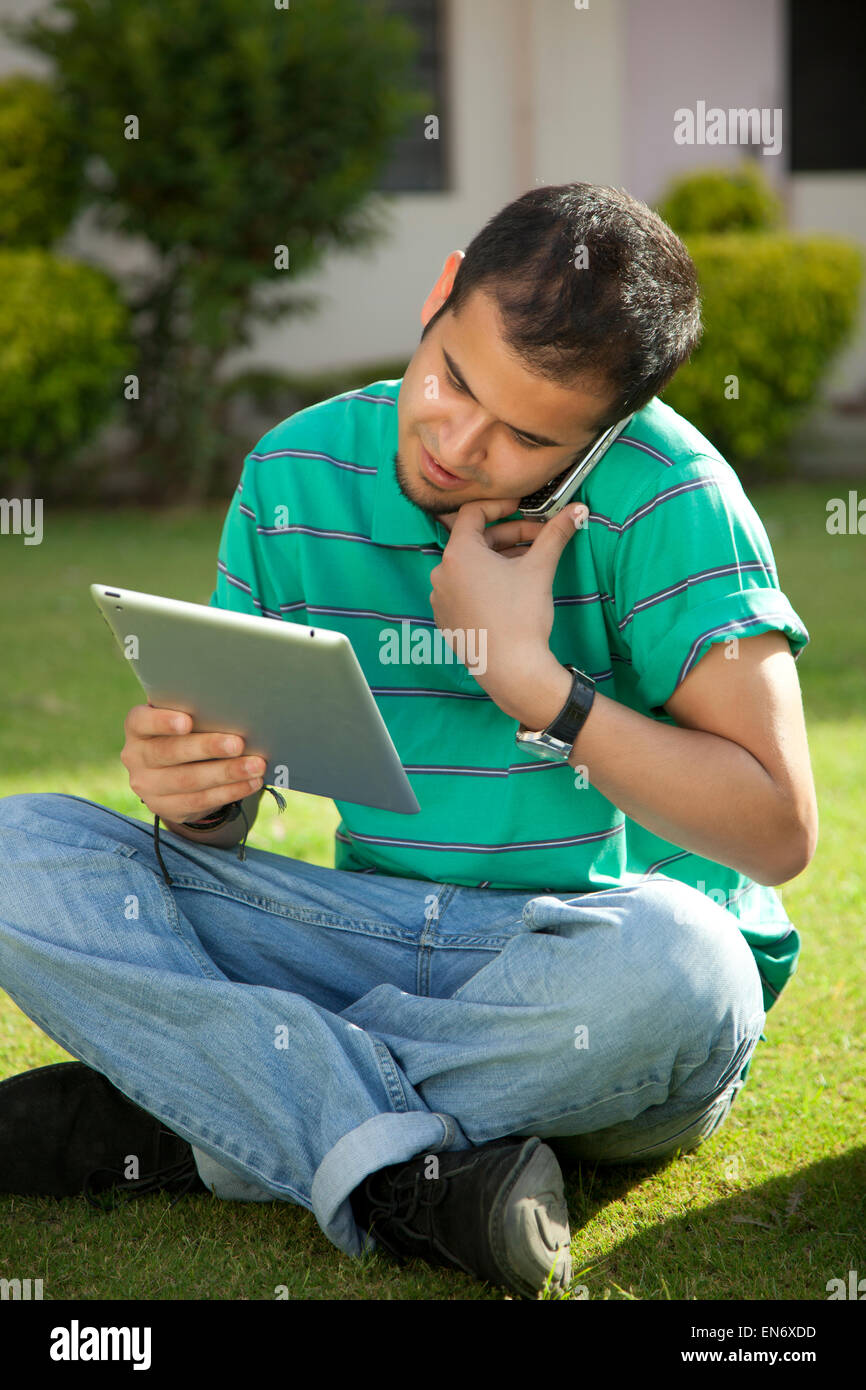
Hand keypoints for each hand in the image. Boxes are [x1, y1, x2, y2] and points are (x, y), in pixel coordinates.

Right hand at [120, 704, 265, 825]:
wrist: (172, 772)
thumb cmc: (185, 733)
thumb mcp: (181, 718)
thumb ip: (196, 711)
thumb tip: (235, 705)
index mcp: (137, 727)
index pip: (142, 722)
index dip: (163, 721)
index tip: (188, 720)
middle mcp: (135, 757)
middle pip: (170, 752)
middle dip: (207, 747)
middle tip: (238, 744)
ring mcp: (147, 786)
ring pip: (189, 780)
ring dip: (226, 773)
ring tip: (255, 765)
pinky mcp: (165, 808)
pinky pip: (200, 801)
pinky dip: (230, 791)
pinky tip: (251, 783)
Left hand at [428, 496, 588, 716]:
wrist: (513, 670)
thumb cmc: (522, 616)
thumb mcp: (540, 568)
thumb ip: (555, 534)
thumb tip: (578, 510)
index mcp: (458, 554)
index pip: (473, 513)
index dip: (500, 507)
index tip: (522, 509)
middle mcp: (441, 573)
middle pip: (475, 541)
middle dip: (508, 537)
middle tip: (539, 540)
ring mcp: (440, 599)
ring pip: (470, 567)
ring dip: (498, 560)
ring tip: (527, 566)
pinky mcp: (446, 620)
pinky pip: (463, 590)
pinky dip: (484, 583)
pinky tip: (509, 592)